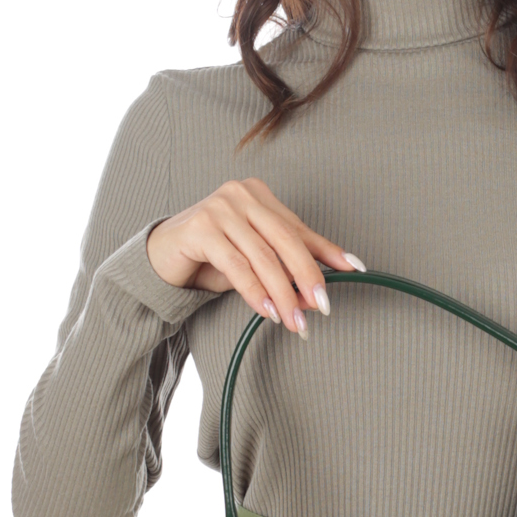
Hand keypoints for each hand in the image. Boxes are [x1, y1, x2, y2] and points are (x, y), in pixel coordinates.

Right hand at [146, 177, 365, 336]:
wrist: (162, 257)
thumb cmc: (212, 256)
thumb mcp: (256, 258)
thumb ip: (286, 268)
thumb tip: (319, 294)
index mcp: (260, 196)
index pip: (299, 229)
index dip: (327, 252)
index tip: (354, 270)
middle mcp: (241, 194)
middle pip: (286, 240)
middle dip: (308, 277)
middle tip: (323, 306)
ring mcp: (219, 208)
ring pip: (263, 256)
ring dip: (283, 294)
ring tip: (294, 321)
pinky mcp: (200, 228)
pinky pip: (237, 266)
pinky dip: (255, 292)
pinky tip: (267, 311)